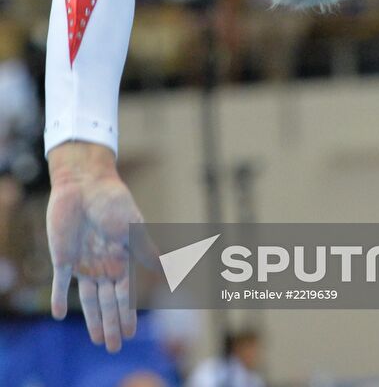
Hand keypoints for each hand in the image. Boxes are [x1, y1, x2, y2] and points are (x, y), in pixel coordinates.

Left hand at [46, 142, 152, 351]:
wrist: (85, 183)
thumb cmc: (113, 201)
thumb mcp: (133, 226)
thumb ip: (145, 249)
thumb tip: (167, 268)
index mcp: (121, 257)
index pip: (125, 293)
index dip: (128, 313)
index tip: (133, 333)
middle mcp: (103, 264)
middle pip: (108, 301)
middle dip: (112, 324)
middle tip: (115, 347)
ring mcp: (83, 262)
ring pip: (88, 298)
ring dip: (91, 319)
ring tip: (97, 340)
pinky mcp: (62, 257)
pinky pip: (59, 283)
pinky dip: (59, 298)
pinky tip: (58, 314)